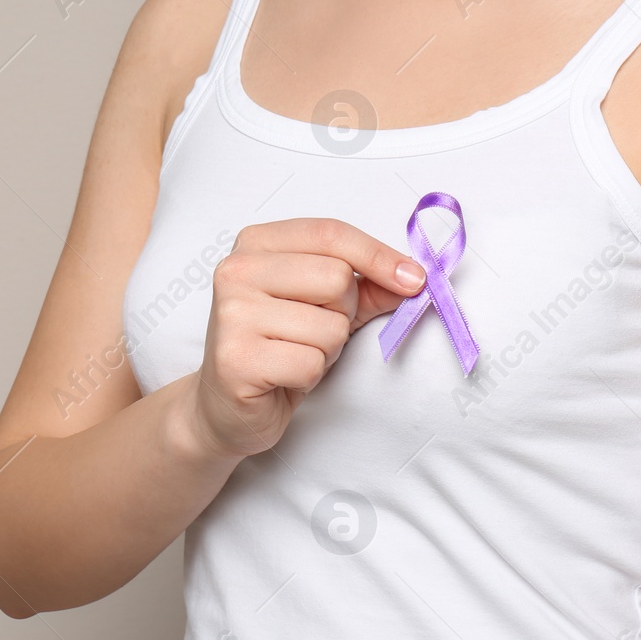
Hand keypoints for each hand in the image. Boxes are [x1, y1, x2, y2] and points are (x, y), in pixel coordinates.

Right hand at [186, 217, 425, 457]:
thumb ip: (365, 287)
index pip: (330, 234)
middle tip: (312, 330)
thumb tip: (412, 278)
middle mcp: (236, 270)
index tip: (414, 279)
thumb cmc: (277, 348)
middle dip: (341, 313)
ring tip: (294, 354)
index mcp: (256, 243)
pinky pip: (310, 363)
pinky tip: (283, 376)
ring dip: (326, 350)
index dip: (378, 256)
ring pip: (329, 326)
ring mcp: (232, 313)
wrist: (226, 406)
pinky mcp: (236, 358)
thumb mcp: (324, 306)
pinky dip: (308, 376)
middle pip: (336, 277)